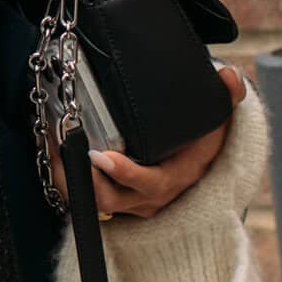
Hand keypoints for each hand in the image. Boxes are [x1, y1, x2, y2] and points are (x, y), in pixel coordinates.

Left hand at [45, 66, 245, 219]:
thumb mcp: (218, 119)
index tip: (102, 156)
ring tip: (51, 145)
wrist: (197, 164)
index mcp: (176, 178)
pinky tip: (52, 150)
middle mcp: (150, 198)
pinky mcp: (112, 199)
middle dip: (82, 177)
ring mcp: (129, 202)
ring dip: (68, 177)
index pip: (151, 184)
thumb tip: (230, 78)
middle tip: (62, 146)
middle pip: (111, 198)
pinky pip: (84, 197)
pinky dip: (66, 178)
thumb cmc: (202, 139)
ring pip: (92, 201)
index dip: (126, 174)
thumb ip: (226, 97)